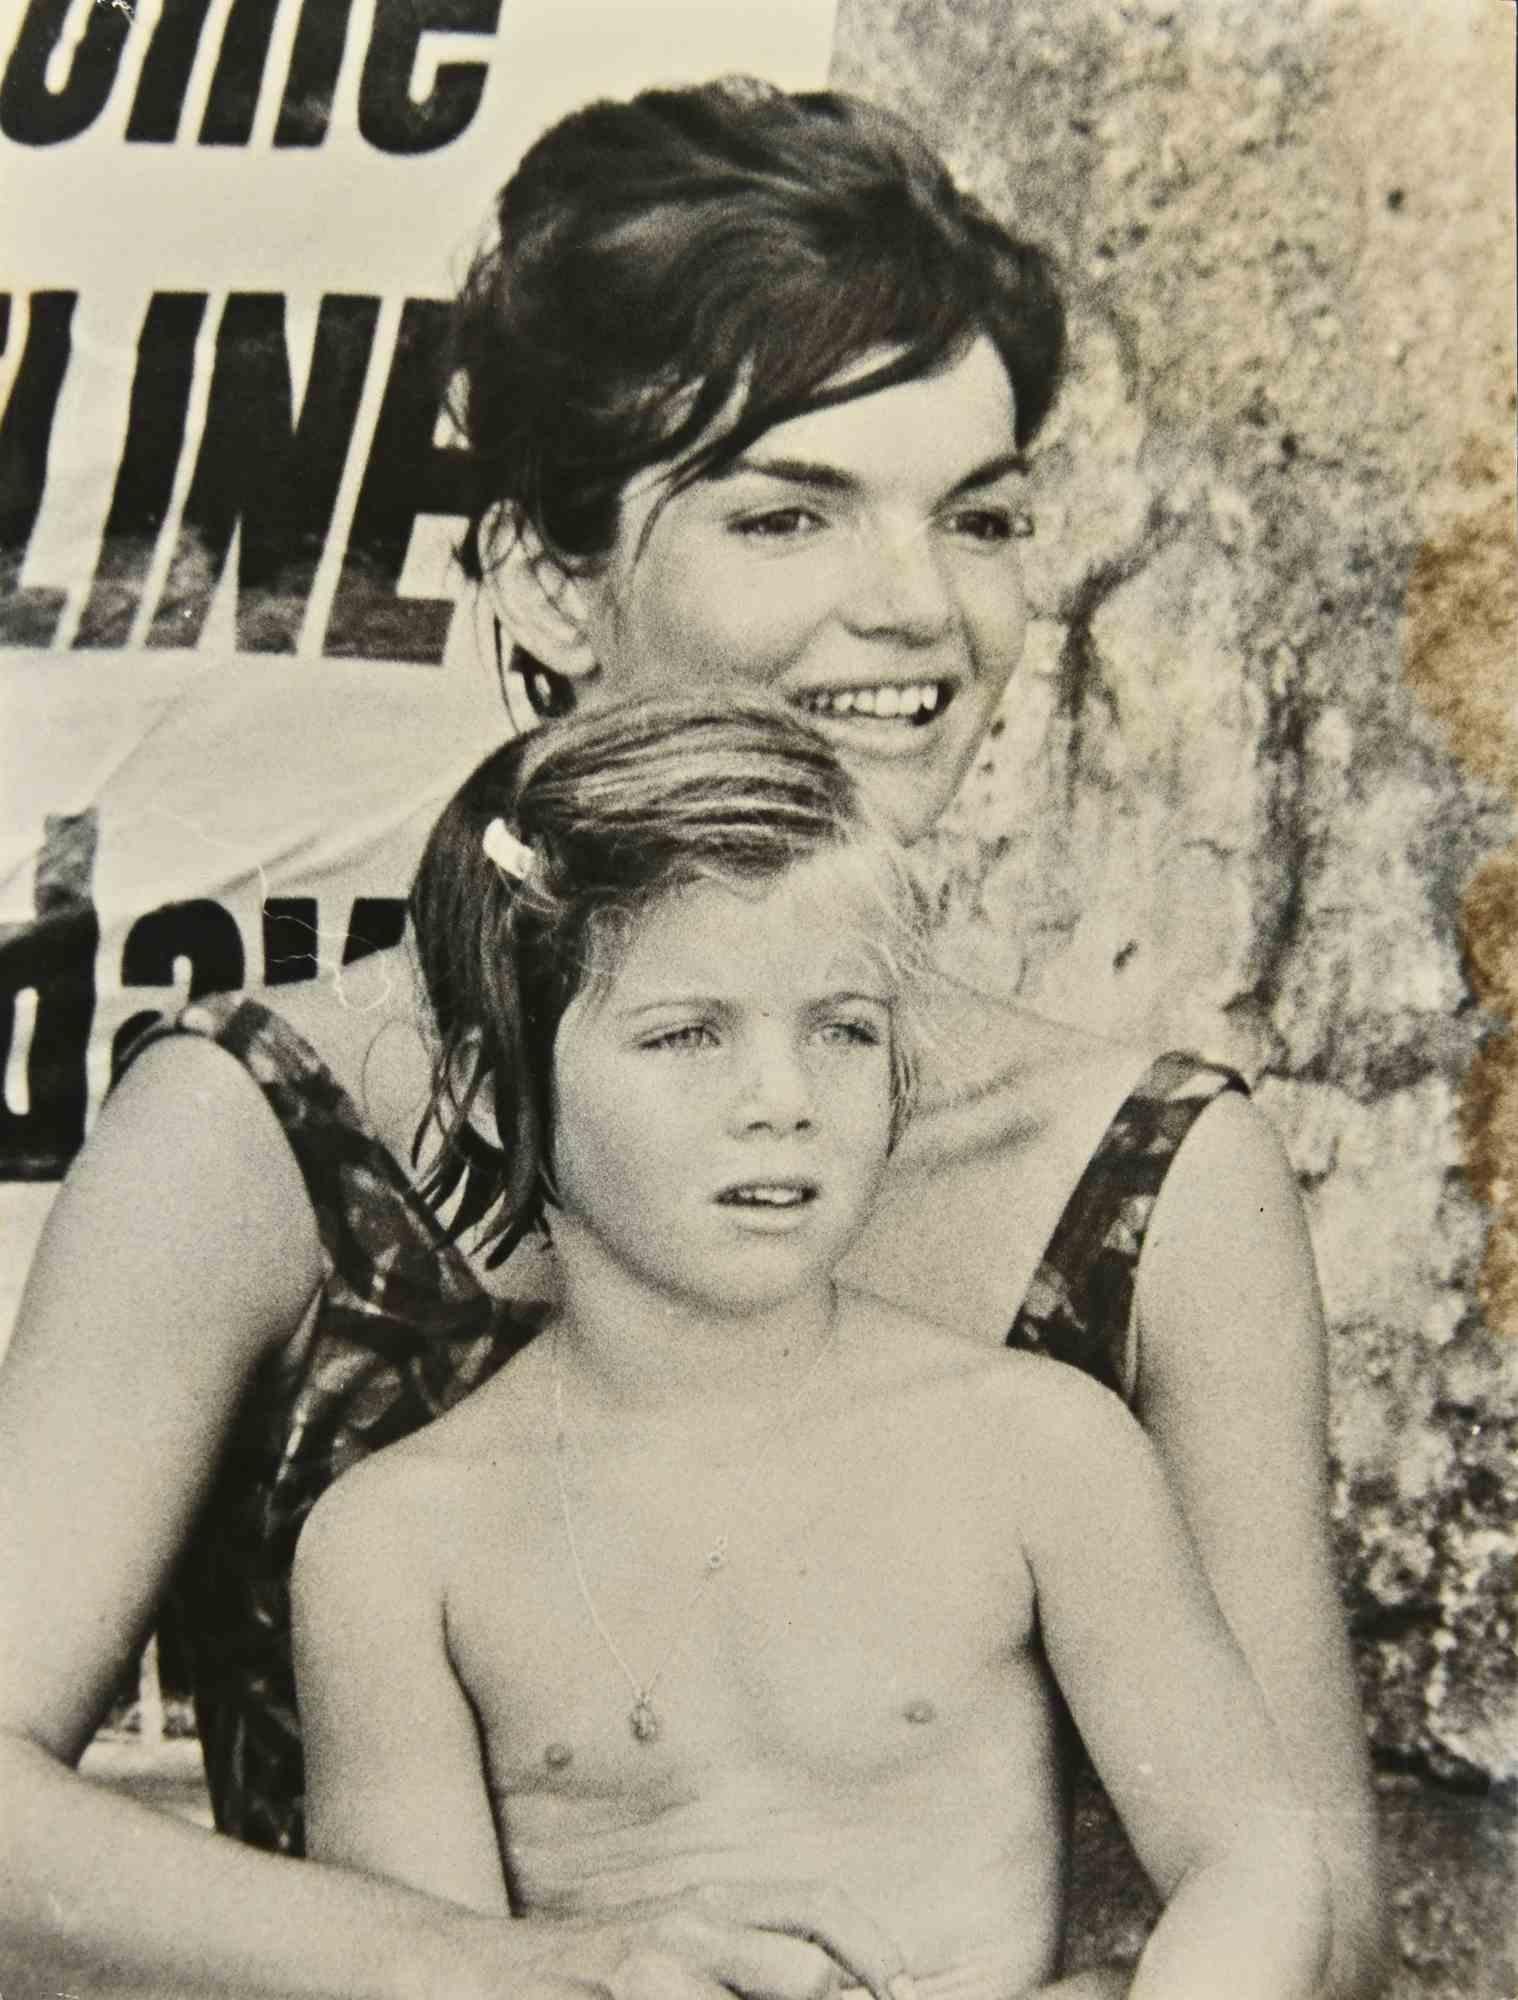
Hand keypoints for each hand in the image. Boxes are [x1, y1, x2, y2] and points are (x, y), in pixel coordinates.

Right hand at [515, 1878, 915, 1999]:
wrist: (469, 1974)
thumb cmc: (585, 1971)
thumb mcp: (670, 1943)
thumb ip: (742, 1955)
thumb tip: (829, 1980)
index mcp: (710, 1903)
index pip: (819, 1910)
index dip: (876, 1953)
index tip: (906, 1991)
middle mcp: (688, 1928)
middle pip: (807, 1974)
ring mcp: (651, 1973)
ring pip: (777, 1989)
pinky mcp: (622, 1996)